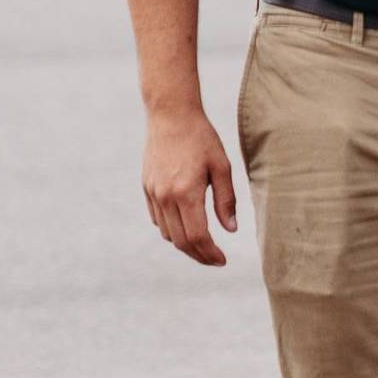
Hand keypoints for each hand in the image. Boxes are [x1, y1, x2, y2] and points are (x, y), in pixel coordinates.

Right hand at [141, 107, 238, 265]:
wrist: (170, 116)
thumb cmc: (202, 139)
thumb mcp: (222, 167)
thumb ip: (226, 200)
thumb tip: (230, 229)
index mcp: (186, 193)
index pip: (198, 236)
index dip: (210, 253)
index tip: (222, 261)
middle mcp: (166, 197)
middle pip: (181, 241)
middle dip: (199, 255)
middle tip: (215, 260)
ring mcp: (153, 193)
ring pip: (167, 233)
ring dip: (185, 244)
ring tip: (205, 245)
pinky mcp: (147, 188)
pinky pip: (158, 219)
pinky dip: (172, 229)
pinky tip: (187, 227)